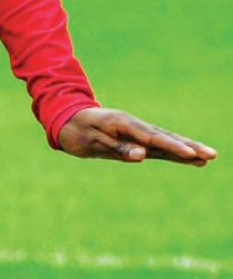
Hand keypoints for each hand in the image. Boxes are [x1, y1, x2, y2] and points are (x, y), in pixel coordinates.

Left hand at [57, 107, 216, 165]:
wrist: (66, 120)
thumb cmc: (77, 132)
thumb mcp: (92, 142)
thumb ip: (117, 148)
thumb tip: (142, 156)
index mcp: (123, 124)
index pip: (152, 138)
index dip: (172, 147)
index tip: (191, 155)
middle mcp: (134, 126)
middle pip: (165, 138)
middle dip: (189, 147)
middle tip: (212, 155)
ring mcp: (136, 131)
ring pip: (165, 141)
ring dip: (186, 149)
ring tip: (208, 157)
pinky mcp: (136, 138)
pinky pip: (158, 146)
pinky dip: (174, 151)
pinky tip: (190, 158)